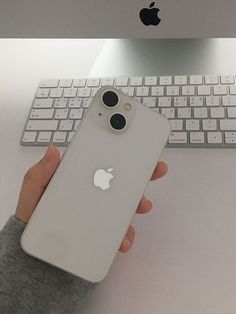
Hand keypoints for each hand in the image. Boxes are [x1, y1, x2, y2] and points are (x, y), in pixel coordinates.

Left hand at [15, 145, 167, 252]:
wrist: (39, 250)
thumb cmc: (34, 216)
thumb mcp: (33, 192)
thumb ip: (39, 174)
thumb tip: (53, 150)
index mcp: (80, 178)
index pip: (102, 161)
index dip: (119, 150)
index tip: (134, 142)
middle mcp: (95, 192)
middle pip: (122, 179)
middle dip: (142, 173)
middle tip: (155, 168)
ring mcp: (101, 211)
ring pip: (126, 203)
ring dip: (139, 202)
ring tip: (142, 204)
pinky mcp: (104, 230)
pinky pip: (120, 230)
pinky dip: (126, 233)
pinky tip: (124, 237)